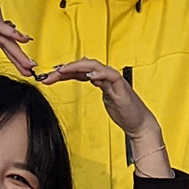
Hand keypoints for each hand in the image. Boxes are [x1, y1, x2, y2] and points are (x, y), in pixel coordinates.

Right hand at [0, 0, 33, 72]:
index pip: (4, 39)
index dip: (14, 54)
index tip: (22, 65)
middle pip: (9, 40)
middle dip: (20, 57)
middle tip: (30, 70)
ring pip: (6, 38)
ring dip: (18, 54)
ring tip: (28, 66)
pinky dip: (12, 34)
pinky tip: (23, 40)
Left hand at [41, 57, 170, 174]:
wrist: (139, 124)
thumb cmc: (124, 112)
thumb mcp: (103, 100)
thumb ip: (93, 88)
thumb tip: (79, 81)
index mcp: (101, 78)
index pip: (79, 70)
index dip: (63, 72)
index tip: (48, 77)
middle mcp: (106, 76)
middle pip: (83, 65)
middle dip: (65, 69)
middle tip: (49, 75)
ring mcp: (114, 80)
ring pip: (94, 66)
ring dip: (76, 67)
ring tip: (62, 70)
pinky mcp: (121, 87)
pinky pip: (110, 75)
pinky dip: (100, 73)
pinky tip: (90, 74)